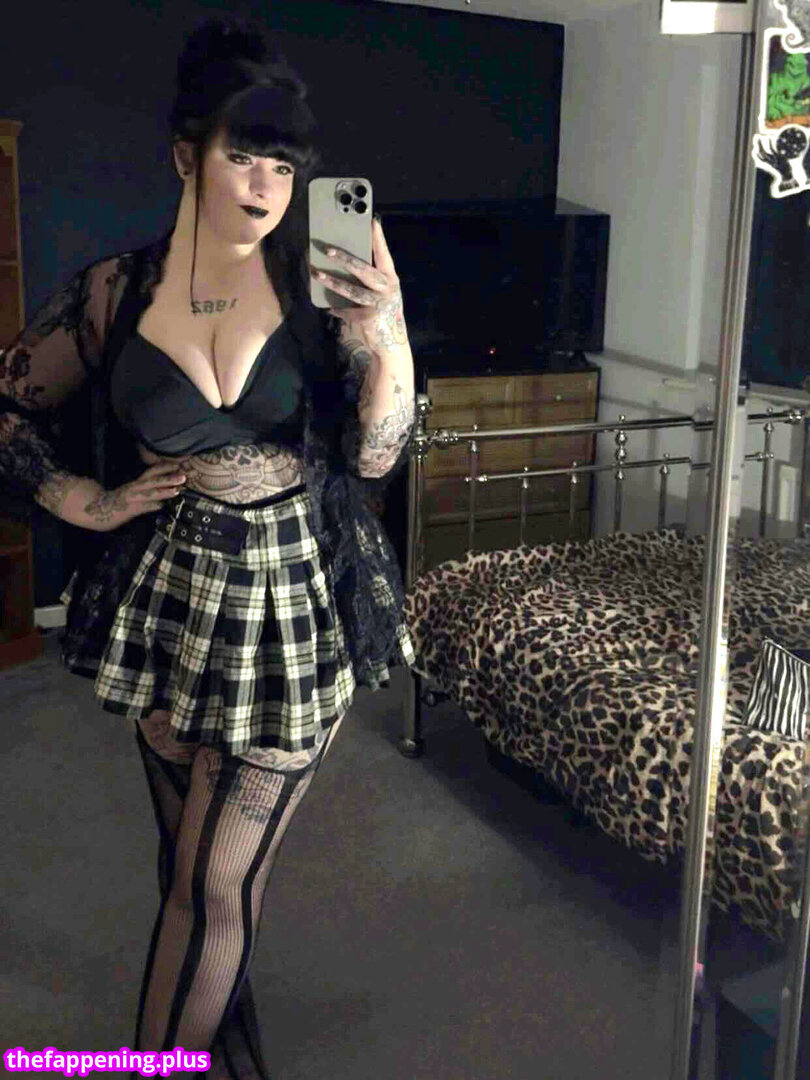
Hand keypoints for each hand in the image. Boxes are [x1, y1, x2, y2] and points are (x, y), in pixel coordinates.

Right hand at [83, 461, 186, 530]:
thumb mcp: (133, 491)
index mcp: (136, 483)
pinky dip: (152, 506)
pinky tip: (161, 506)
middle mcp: (135, 488)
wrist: (99, 509)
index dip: (165, 467)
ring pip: (150, 493)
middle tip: (184, 476)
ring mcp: (132, 498)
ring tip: (177, 491)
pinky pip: (142, 507)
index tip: (178, 465)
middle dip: (169, 478)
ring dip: (164, 491)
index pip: (152, 472)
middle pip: (153, 481)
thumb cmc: (120, 501)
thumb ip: (147, 489)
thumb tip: (167, 487)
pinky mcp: (129, 509)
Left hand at [310, 218, 409, 350]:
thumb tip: (346, 260)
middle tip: (327, 249)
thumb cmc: (383, 312)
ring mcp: (379, 304)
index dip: (378, 239)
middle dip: (345, 258)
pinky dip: (338, 309)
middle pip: (363, 270)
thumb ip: (371, 279)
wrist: (391, 343)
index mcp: (391, 279)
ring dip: (332, 282)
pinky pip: (348, 311)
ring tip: (316, 273)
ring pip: (352, 290)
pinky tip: (329, 307)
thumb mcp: (382, 292)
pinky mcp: (369, 318)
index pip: (384, 255)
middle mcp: (387, 289)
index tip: (372, 221)